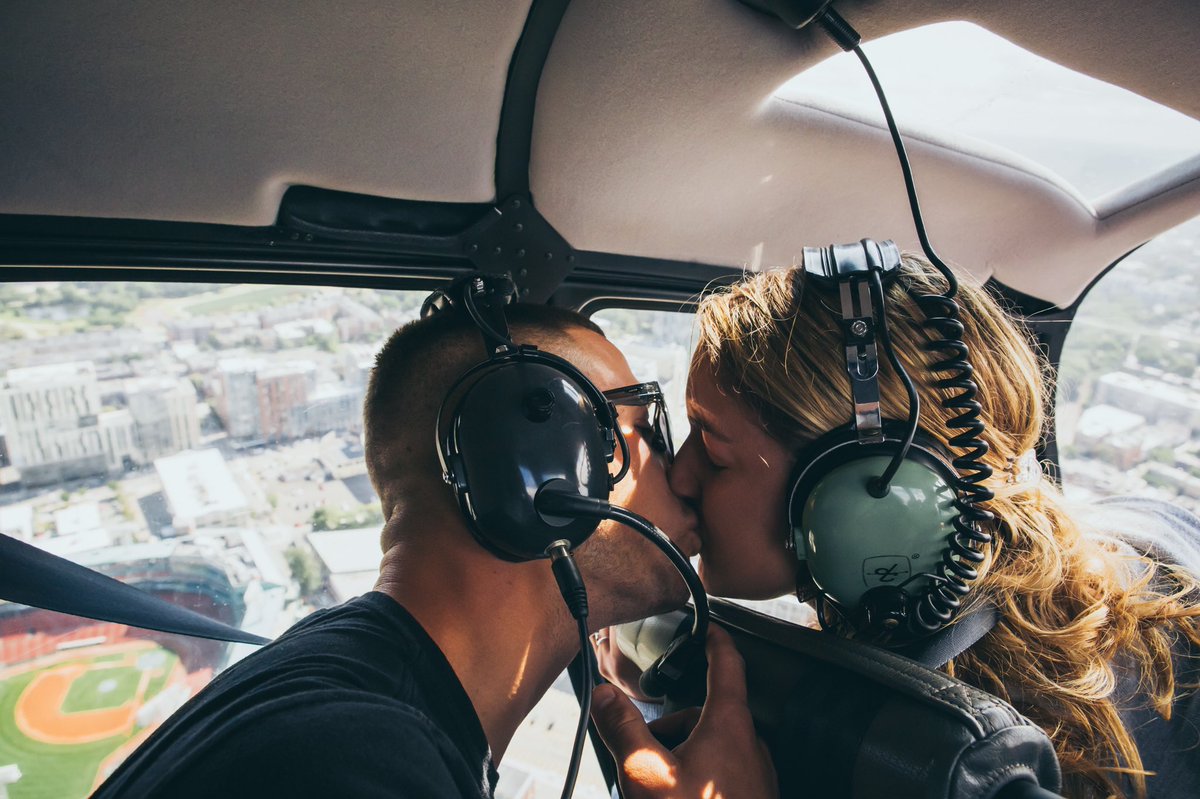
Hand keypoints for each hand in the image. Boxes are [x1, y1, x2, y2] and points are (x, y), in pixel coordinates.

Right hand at [590, 625, 776, 798]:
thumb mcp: (646, 774)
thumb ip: (623, 729)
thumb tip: (604, 695)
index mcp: (730, 725)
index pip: (728, 663)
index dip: (715, 639)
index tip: (707, 626)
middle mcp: (750, 745)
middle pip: (709, 713)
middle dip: (673, 723)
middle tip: (644, 747)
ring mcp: (756, 776)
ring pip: (715, 746)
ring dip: (683, 754)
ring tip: (657, 788)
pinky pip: (722, 773)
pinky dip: (697, 777)